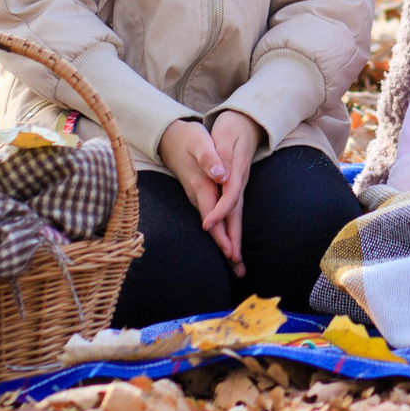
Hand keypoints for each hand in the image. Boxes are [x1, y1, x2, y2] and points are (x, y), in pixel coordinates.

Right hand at [157, 114, 257, 273]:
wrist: (170, 138)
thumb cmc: (188, 138)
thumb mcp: (199, 142)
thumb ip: (209, 158)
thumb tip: (221, 175)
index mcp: (201, 186)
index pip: (212, 215)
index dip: (221, 234)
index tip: (231, 253)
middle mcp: (199, 196)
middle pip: (214, 228)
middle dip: (226, 249)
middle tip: (239, 272)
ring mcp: (199, 197)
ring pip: (213, 225)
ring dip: (225, 244)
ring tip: (237, 265)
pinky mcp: (201, 195)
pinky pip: (212, 218)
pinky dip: (221, 232)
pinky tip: (228, 243)